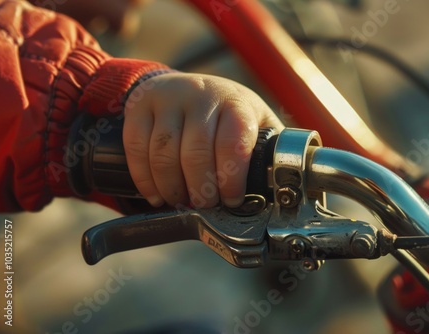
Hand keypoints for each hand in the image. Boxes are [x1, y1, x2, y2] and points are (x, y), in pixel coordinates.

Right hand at [123, 72, 283, 208]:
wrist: (188, 86)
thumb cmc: (227, 113)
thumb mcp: (256, 121)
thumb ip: (269, 148)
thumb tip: (292, 185)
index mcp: (235, 103)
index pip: (234, 142)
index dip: (231, 178)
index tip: (232, 201)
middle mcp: (202, 96)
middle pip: (196, 152)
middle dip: (201, 189)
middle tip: (205, 206)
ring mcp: (168, 99)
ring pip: (164, 152)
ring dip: (171, 187)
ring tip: (180, 201)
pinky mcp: (140, 105)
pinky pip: (136, 146)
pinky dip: (144, 178)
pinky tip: (156, 194)